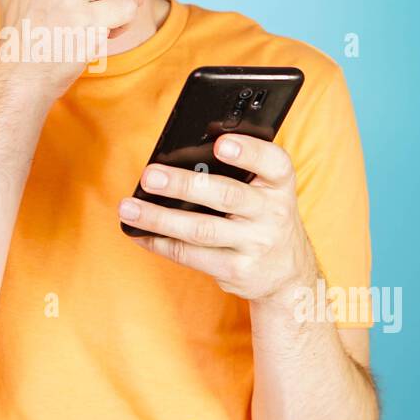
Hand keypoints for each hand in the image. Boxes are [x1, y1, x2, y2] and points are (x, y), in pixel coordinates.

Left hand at [118, 132, 319, 304]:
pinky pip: (192, 255)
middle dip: (184, 185)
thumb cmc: (264, 218)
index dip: (249, 152)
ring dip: (160, 218)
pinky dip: (161, 243)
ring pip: (201, 229)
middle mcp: (272, 214)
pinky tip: (141, 233)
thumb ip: (238, 173)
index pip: (274, 163)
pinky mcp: (237, 270)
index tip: (221, 143)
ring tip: (130, 207)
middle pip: (226, 195)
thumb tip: (177, 159)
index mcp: (279, 186)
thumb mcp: (266, 192)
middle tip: (150, 176)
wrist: (289, 275)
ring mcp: (255, 244)